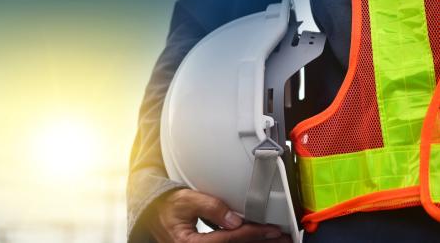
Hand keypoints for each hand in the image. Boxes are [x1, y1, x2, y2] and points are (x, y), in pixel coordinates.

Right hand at [147, 188, 291, 242]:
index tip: (270, 230)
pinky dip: (247, 242)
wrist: (154, 215)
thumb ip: (209, 206)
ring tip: (278, 240)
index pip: (228, 239)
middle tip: (285, 239)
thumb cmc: (168, 207)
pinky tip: (260, 239)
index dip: (251, 233)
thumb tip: (234, 219)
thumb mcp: (186, 200)